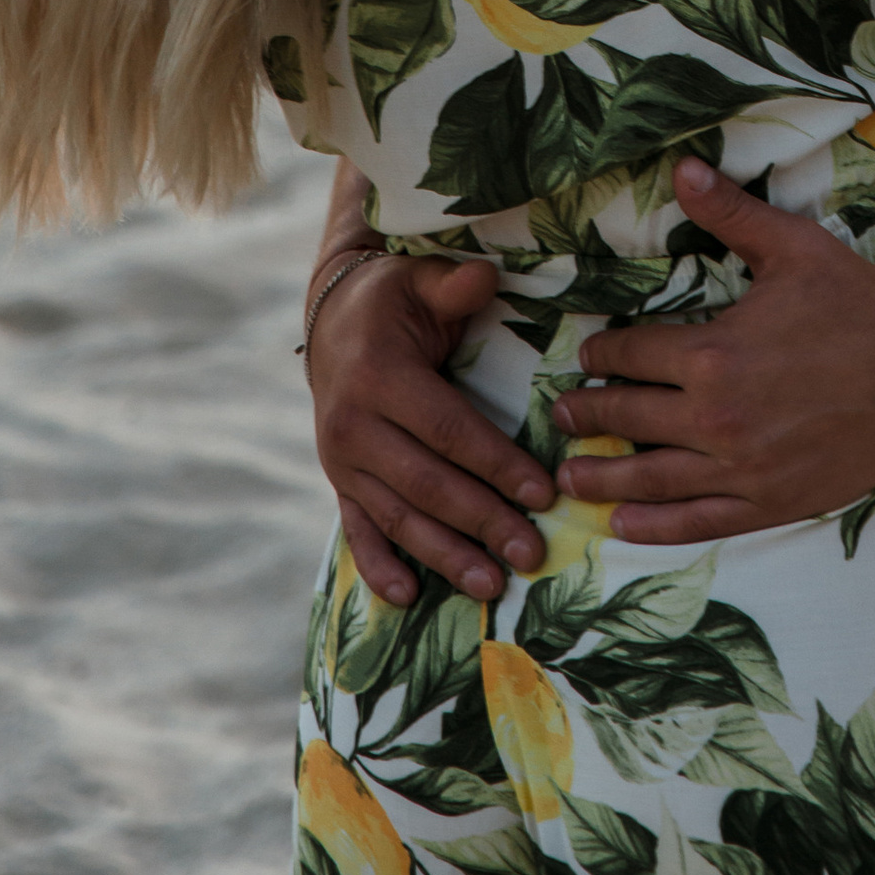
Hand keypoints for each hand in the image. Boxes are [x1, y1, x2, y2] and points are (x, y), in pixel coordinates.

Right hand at [305, 249, 556, 604]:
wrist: (331, 320)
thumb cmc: (393, 299)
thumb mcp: (420, 279)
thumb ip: (454, 285)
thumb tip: (488, 276)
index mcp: (380, 375)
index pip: (448, 430)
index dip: (496, 463)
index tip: (543, 493)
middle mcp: (353, 425)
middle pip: (428, 484)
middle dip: (483, 522)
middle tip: (532, 553)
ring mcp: (341, 460)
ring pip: (399, 517)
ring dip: (445, 556)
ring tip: (491, 588)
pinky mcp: (339, 481)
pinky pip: (357, 530)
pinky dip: (379, 566)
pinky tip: (407, 598)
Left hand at [553, 158, 874, 543]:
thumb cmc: (856, 304)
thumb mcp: (793, 247)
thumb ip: (730, 213)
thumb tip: (683, 168)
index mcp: (712, 356)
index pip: (634, 357)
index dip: (604, 357)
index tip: (588, 359)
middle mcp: (715, 419)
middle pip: (630, 418)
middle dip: (589, 415)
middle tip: (561, 415)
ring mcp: (739, 469)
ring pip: (650, 478)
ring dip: (603, 478)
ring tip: (570, 477)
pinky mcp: (767, 503)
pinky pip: (697, 522)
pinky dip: (654, 525)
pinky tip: (623, 525)